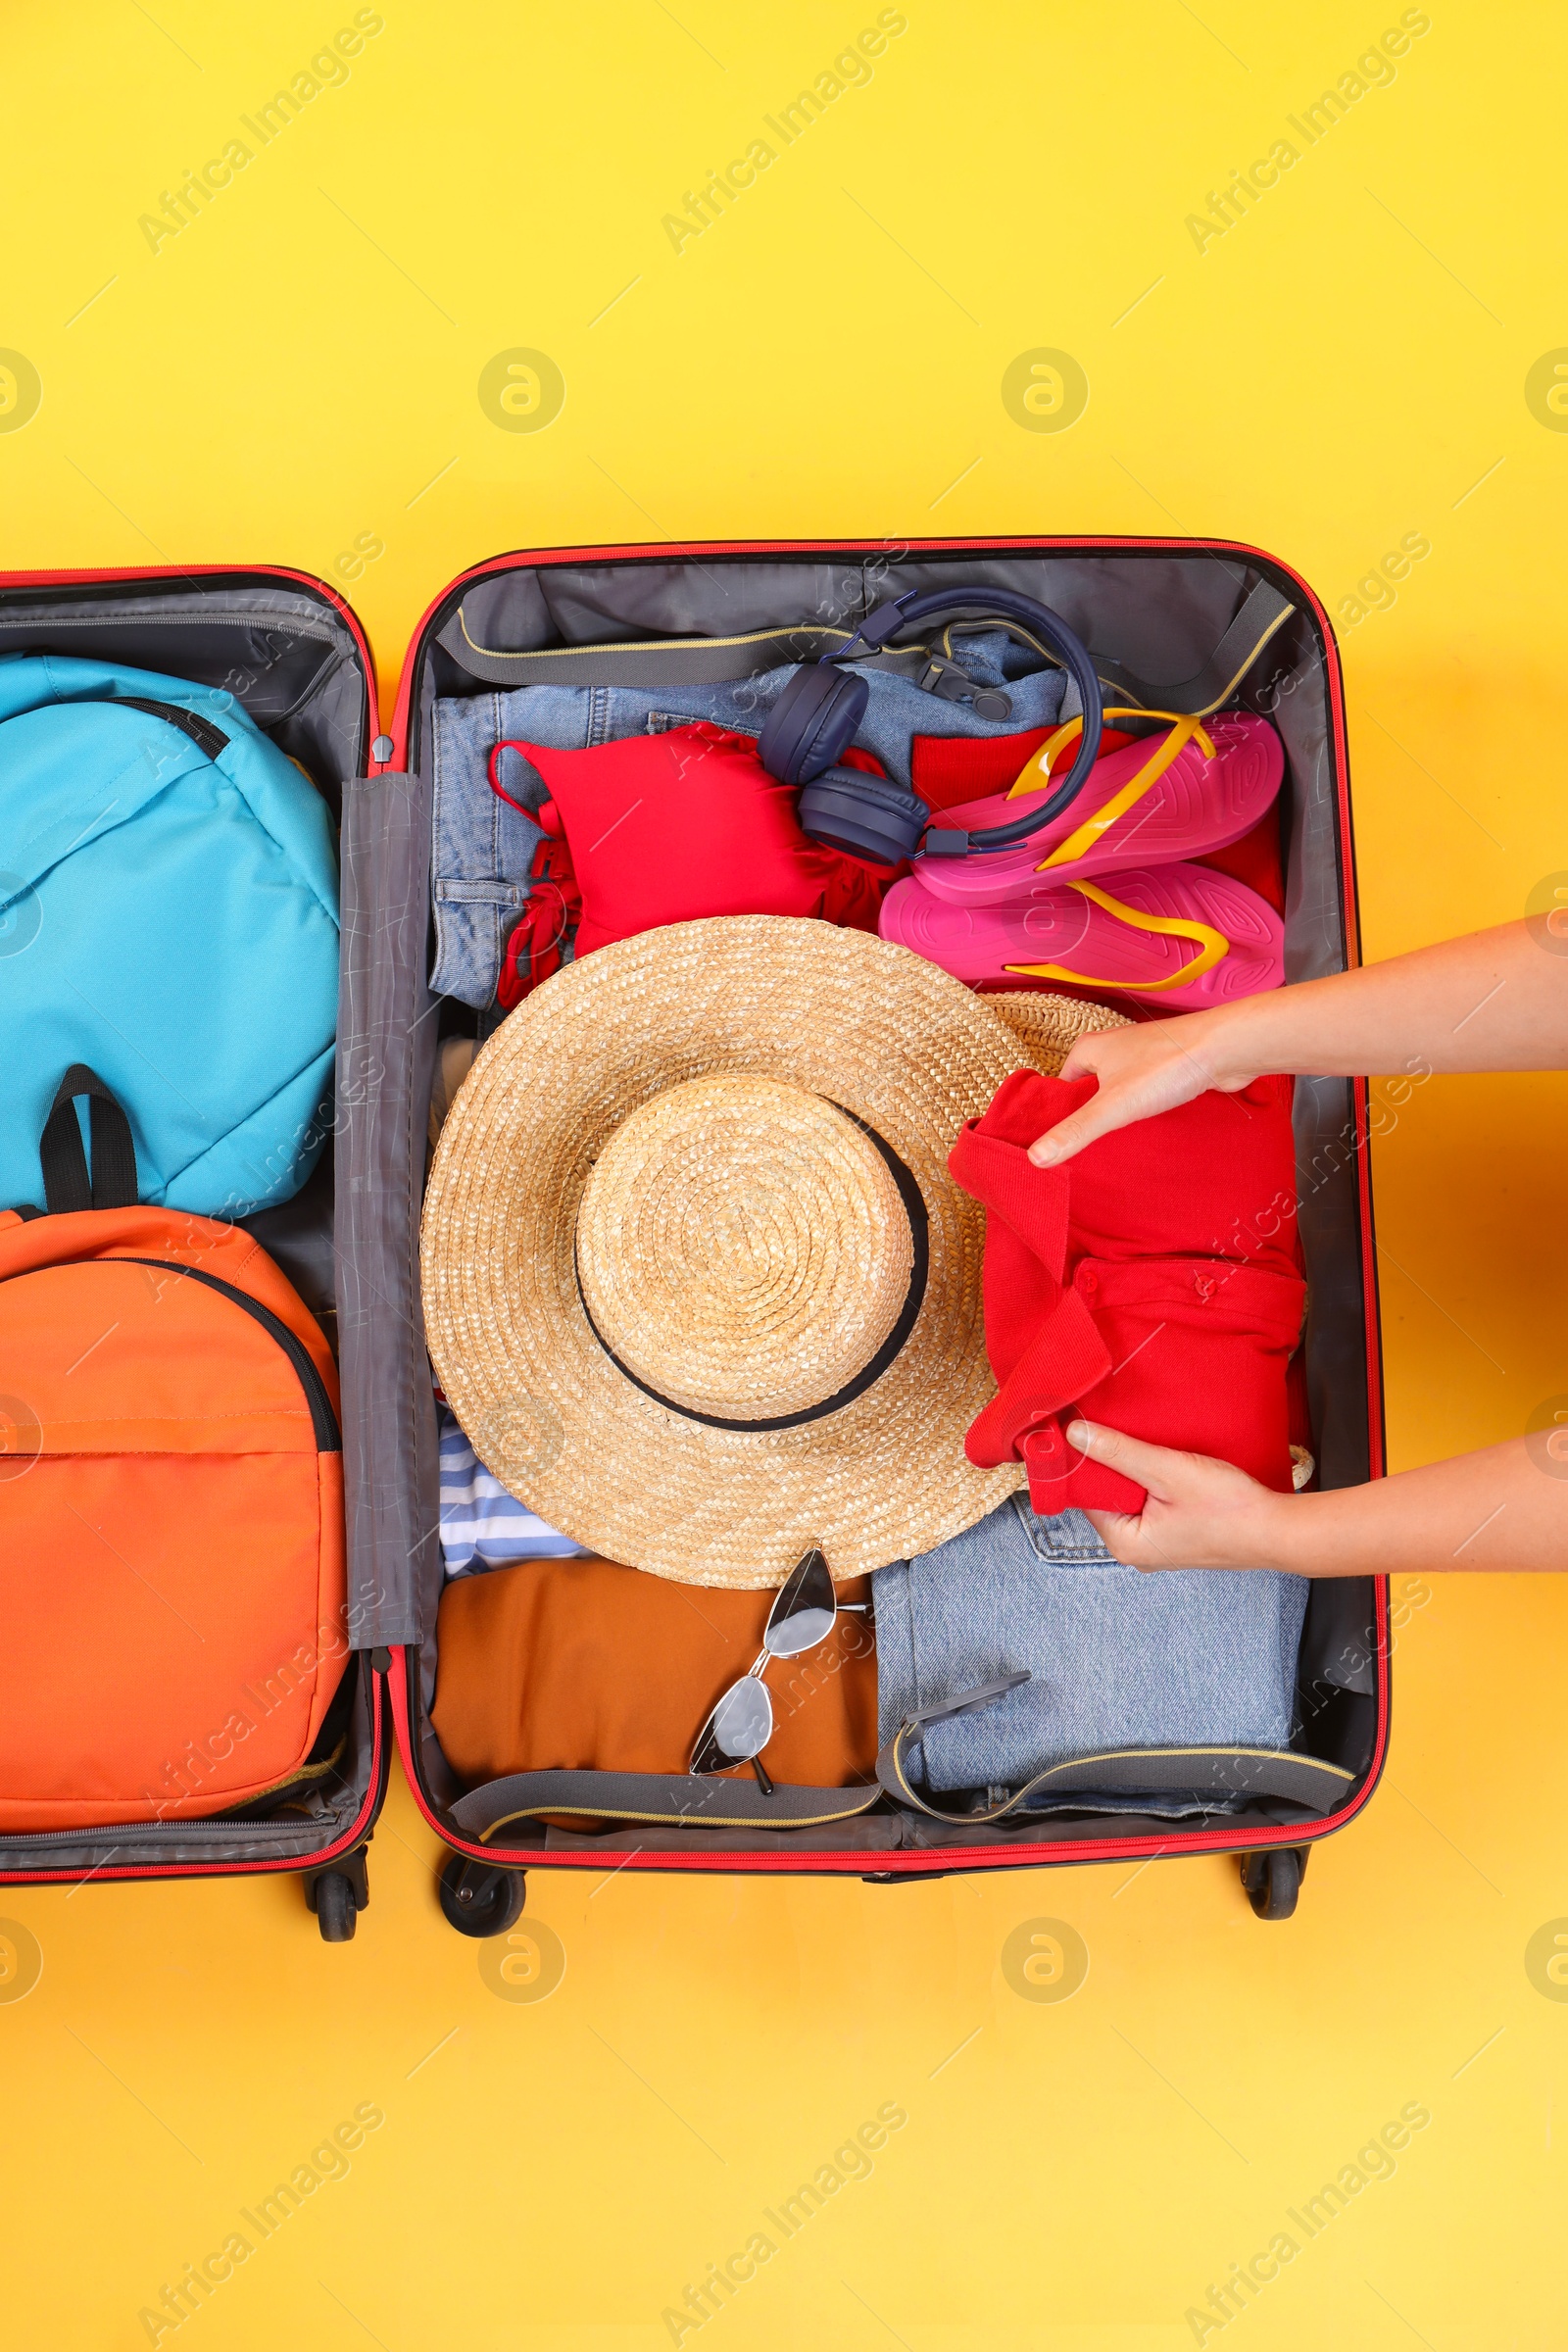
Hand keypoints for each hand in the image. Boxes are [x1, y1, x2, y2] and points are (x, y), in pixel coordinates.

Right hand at [1028, 1009, 1256, 1167]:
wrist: (1225, 1048)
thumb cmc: (1166, 1067)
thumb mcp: (1113, 1106)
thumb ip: (1075, 1132)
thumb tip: (1034, 1159)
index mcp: (1089, 1049)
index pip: (1061, 1086)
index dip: (1058, 1115)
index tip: (1057, 1144)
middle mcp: (1114, 1049)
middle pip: (1090, 1092)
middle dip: (1090, 1119)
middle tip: (1088, 1153)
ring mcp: (1143, 1058)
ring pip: (1120, 1093)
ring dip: (1120, 1117)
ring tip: (1117, 1148)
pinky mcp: (1169, 1069)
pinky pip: (1146, 1094)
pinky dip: (1146, 1113)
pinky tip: (1149, 1134)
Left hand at [1066, 1418, 1297, 1570]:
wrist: (1278, 1530)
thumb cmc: (1228, 1508)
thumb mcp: (1167, 1470)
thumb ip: (1119, 1452)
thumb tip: (1075, 1434)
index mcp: (1125, 1544)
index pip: (1086, 1496)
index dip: (1087, 1462)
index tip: (1086, 1430)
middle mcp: (1136, 1552)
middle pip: (1108, 1498)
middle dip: (1115, 1465)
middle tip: (1122, 1430)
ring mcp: (1158, 1546)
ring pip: (1133, 1499)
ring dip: (1138, 1471)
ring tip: (1147, 1444)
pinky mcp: (1177, 1536)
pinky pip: (1153, 1504)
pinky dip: (1156, 1482)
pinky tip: (1167, 1462)